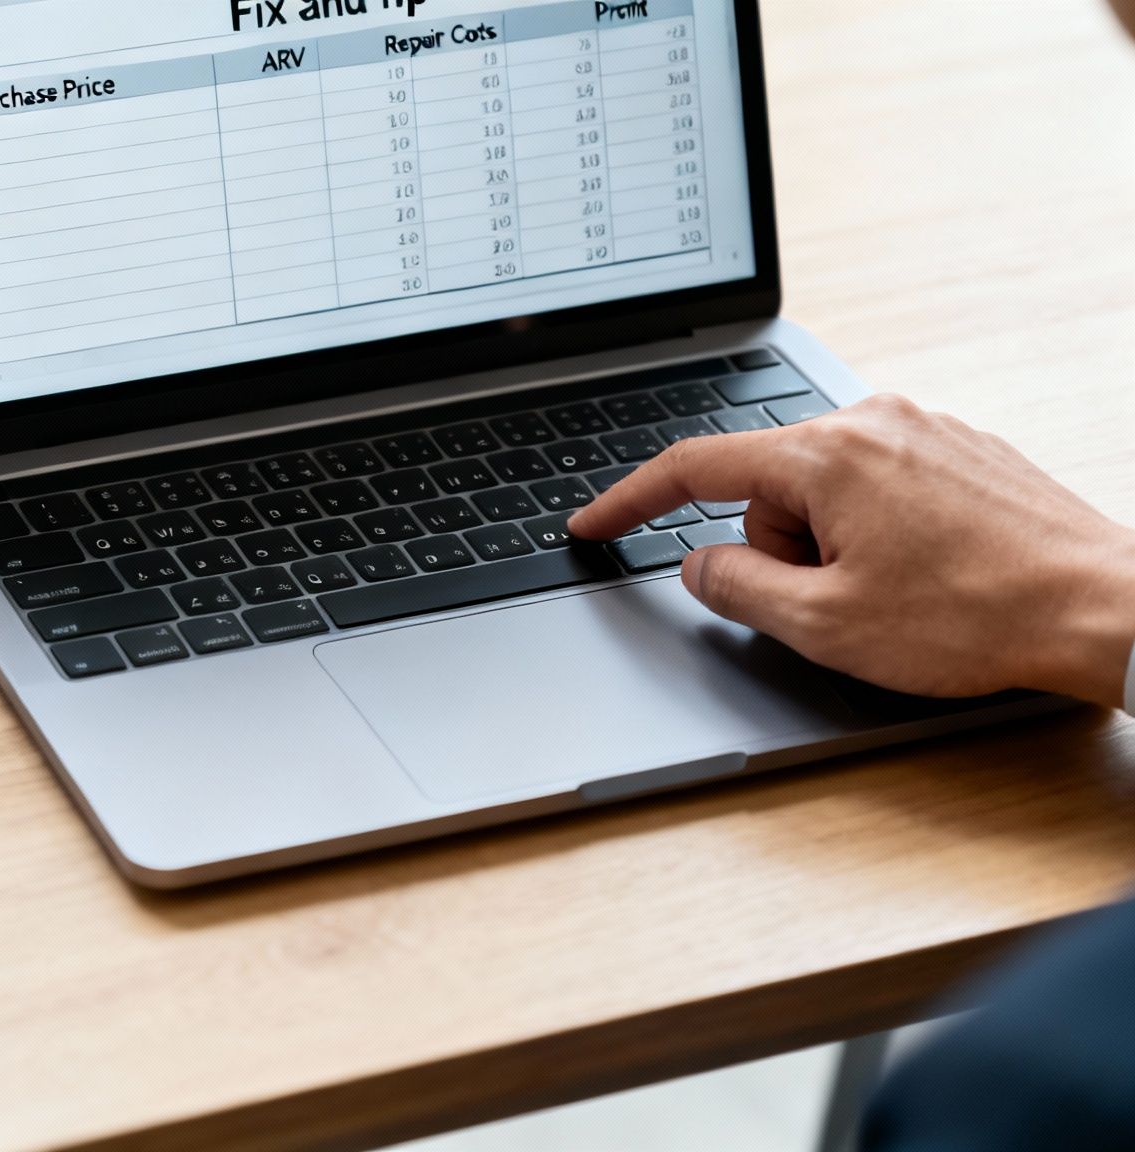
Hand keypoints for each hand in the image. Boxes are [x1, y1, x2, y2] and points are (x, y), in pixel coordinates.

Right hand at [566, 394, 1134, 705]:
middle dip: (777, 549)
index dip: (629, 501)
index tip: (592, 523)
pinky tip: (927, 574)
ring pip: (825, 490)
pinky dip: (877, 533)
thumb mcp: (824, 624)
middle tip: (834, 603)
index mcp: (826, 454)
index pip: (692, 466)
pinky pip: (880, 487)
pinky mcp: (963, 449)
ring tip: (896, 593)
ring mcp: (925, 428)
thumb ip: (736, 588)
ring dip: (831, 546)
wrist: (1106, 609)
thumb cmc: (977, 618)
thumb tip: (700, 565)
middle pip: (766, 485)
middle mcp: (873, 421)